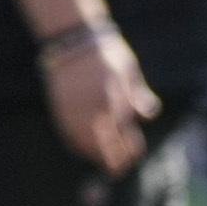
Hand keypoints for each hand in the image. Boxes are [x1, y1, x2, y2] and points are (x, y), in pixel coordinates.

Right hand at [44, 23, 154, 179]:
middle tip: (117, 169)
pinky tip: (82, 147)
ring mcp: (73, 108)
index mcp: (114, 100)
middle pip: (103, 146)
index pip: (124, 137)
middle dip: (112, 160)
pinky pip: (66, 134)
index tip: (132, 156)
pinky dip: (75, 144)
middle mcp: (92, 107)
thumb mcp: (129, 71)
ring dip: (93, 155)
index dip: (129, 151)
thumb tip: (148, 115)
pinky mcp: (59, 106)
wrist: (72, 36)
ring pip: (83, 143)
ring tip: (102, 161)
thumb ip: (139, 95)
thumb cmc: (107, 52)